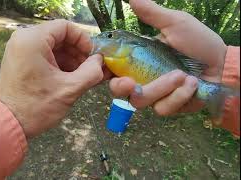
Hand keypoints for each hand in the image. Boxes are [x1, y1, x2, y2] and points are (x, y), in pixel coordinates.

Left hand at [0, 20, 109, 138]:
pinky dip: (58, 64)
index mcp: (33, 39)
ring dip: (69, 59)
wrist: (6, 125)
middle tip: (90, 68)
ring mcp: (19, 50)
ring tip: (81, 77)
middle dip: (77, 52)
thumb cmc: (35, 107)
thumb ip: (91, 72)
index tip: (92, 56)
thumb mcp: (69, 88)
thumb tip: (100, 62)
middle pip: (59, 36)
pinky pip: (43, 55)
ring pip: (52, 47)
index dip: (83, 40)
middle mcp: (23, 39)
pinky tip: (68, 78)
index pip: (65, 27)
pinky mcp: (19, 61)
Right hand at [109, 0, 227, 115]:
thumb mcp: (175, 24)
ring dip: (161, 88)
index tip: (103, 64)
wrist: (221, 64)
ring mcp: (154, 95)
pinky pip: (162, 108)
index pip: (112, 67)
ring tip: (183, 75)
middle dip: (120, 88)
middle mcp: (141, 79)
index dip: (103, 69)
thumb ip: (152, 14)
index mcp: (137, 60)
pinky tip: (192, 85)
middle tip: (130, 82)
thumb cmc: (198, 42)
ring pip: (140, 101)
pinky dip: (178, 96)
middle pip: (117, 90)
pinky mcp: (168, 106)